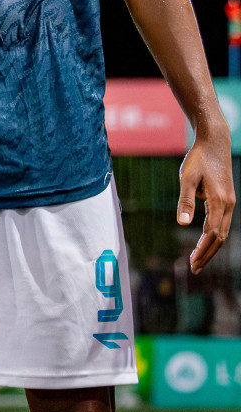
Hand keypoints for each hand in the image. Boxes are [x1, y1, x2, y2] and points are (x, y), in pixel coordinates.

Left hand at [179, 130, 234, 272]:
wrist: (215, 143)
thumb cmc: (198, 159)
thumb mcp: (187, 178)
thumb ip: (185, 201)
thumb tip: (182, 224)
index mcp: (220, 201)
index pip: (212, 233)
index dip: (202, 249)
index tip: (191, 262)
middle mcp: (228, 205)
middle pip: (220, 238)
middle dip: (207, 254)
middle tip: (193, 268)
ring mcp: (229, 203)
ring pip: (222, 232)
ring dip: (210, 247)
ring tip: (197, 260)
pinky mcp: (226, 199)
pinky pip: (221, 223)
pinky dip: (213, 236)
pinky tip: (203, 242)